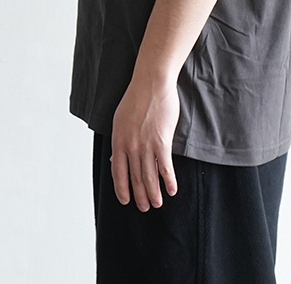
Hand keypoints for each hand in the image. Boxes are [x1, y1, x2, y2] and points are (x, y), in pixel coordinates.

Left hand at [111, 75, 179, 211]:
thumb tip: (119, 157)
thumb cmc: (136, 98)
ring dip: (154, 193)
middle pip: (134, 178)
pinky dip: (168, 180)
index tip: (126, 200)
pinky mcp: (162, 141)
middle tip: (145, 207)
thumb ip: (121, 139)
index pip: (118, 173)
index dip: (122, 189)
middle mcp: (130, 147)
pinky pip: (165, 167)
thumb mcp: (120, 119)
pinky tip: (172, 189)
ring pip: (149, 176)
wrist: (151, 83)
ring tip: (157, 203)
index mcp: (118, 141)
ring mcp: (146, 145)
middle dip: (139, 196)